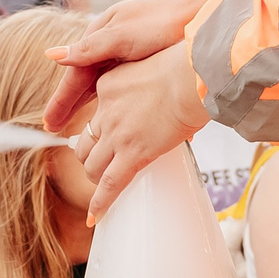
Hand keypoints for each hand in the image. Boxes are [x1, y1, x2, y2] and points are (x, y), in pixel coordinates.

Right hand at [43, 0, 211, 131]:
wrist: (197, 14)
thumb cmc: (160, 21)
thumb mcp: (121, 37)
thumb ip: (88, 49)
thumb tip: (52, 56)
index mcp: (98, 35)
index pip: (74, 74)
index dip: (61, 100)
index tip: (49, 121)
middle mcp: (107, 44)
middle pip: (83, 81)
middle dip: (68, 105)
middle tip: (54, 128)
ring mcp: (124, 52)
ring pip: (98, 85)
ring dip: (86, 105)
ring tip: (77, 127)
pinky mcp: (141, 61)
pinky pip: (117, 85)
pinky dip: (108, 100)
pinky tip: (107, 113)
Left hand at [68, 40, 208, 222]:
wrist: (193, 76)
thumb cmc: (184, 67)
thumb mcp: (150, 61)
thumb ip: (145, 80)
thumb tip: (161, 96)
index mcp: (108, 86)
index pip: (95, 114)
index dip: (98, 131)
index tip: (103, 138)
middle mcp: (106, 111)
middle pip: (85, 143)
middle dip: (91, 158)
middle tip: (102, 165)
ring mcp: (117, 134)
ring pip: (93, 166)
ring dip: (96, 179)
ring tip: (104, 187)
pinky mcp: (133, 153)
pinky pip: (110, 184)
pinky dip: (101, 203)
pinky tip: (96, 216)